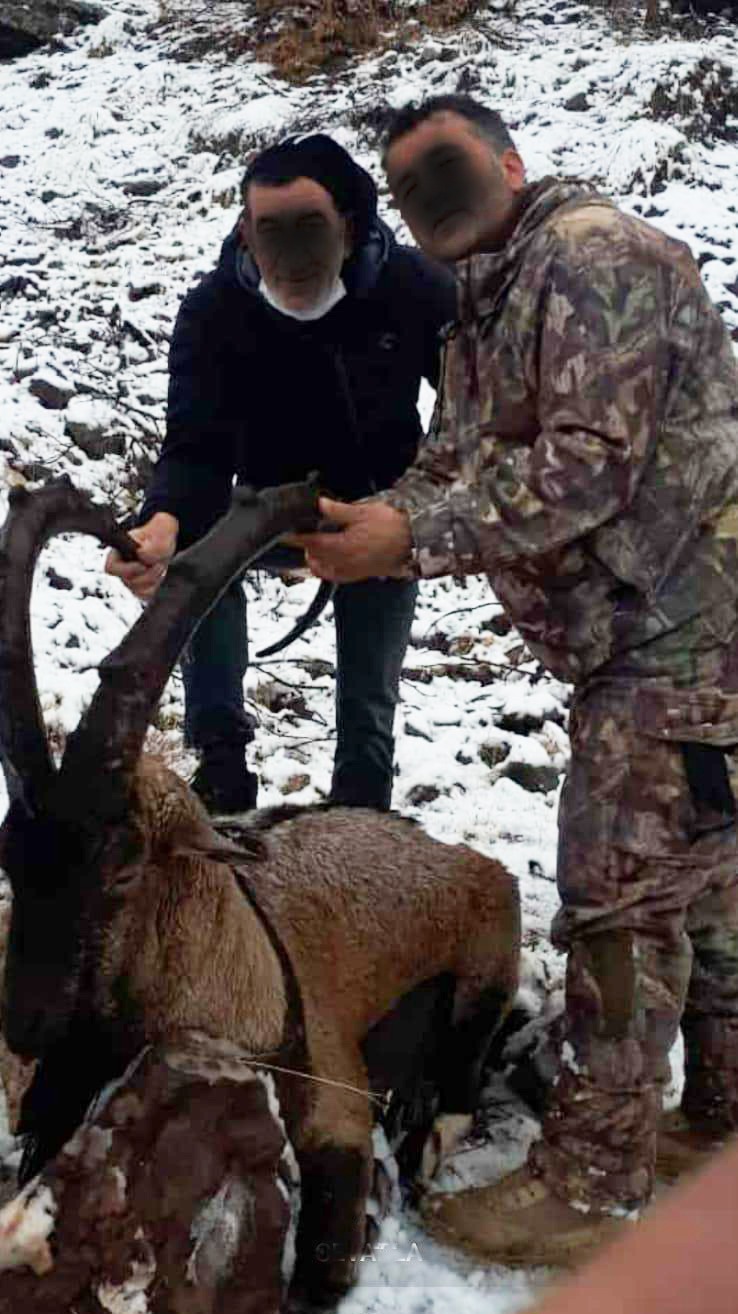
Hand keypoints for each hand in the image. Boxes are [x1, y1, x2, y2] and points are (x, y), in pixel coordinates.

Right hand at [105, 512, 178, 599]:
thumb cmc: (157, 534)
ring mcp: (129, 578)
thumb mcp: (158, 534)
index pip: (111, 568)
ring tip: (159, 565)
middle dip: (147, 573)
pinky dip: (155, 586)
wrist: (165, 541)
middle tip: (158, 563)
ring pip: (137, 590)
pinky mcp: (139, 587)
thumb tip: (142, 556)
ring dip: (153, 579)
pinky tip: (158, 575)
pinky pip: (145, 595)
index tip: (143, 565)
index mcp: (118, 552)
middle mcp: (120, 567)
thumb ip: (151, 546)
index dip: (127, 570)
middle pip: (127, 581)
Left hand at [290, 498, 412, 582]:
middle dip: (305, 548)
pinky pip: (336, 576)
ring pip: (323, 570)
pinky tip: (328, 560)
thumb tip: (319, 504)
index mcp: (344, 546)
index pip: (312, 543)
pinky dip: (327, 569)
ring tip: (312, 547)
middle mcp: (345, 562)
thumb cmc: (392, 524)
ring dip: (314, 560)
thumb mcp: (363, 511)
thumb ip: (338, 510)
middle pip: (314, 558)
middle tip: (299, 536)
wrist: (414, 541)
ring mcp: (352, 571)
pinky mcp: (360, 575)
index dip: (296, 538)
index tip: (286, 534)